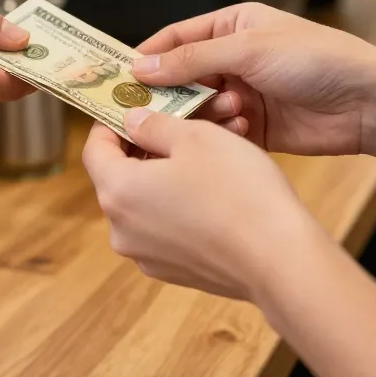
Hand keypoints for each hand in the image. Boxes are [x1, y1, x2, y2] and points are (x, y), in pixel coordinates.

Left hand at [82, 110, 317, 301]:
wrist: (280, 261)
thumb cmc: (238, 191)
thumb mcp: (195, 138)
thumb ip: (153, 126)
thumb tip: (132, 122)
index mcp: (118, 192)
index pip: (94, 149)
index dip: (110, 122)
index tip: (131, 106)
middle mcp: (122, 230)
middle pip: (120, 176)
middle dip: (146, 146)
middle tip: (176, 122)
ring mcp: (146, 255)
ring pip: (146, 200)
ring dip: (167, 173)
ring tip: (205, 150)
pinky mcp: (174, 271)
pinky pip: (166, 226)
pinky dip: (180, 203)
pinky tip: (214, 188)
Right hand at [132, 3, 375, 157]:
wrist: (368, 102)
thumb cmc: (319, 60)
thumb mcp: (248, 49)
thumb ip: (192, 59)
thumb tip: (143, 66)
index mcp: (233, 26)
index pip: (176, 38)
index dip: (147, 56)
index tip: (120, 77)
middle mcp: (235, 59)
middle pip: (182, 76)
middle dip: (169, 92)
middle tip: (144, 110)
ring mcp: (244, 94)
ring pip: (199, 108)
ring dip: (201, 115)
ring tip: (219, 115)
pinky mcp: (255, 128)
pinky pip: (221, 133)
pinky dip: (220, 135)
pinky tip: (234, 133)